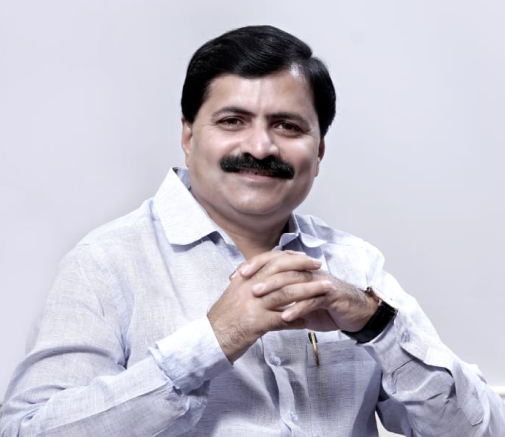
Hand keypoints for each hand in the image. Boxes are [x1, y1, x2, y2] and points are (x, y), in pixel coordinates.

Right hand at [208, 251, 330, 362]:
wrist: (208, 339)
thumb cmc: (223, 319)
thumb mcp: (235, 295)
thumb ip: (251, 284)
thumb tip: (271, 278)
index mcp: (244, 278)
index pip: (271, 259)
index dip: (291, 257)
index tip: (306, 257)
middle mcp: (248, 287)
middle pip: (281, 271)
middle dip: (303, 268)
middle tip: (320, 267)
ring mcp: (252, 305)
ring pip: (287, 294)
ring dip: (309, 291)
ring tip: (325, 291)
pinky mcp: (255, 323)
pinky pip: (282, 320)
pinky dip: (297, 319)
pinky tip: (308, 321)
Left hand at [239, 256, 378, 333]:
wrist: (355, 312)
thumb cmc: (324, 305)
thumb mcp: (299, 299)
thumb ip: (279, 296)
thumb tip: (253, 297)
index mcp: (299, 269)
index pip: (273, 260)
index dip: (255, 265)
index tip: (236, 275)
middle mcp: (308, 271)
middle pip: (282, 266)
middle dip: (261, 273)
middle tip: (243, 281)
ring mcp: (320, 282)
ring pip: (295, 281)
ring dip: (275, 288)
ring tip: (258, 297)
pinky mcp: (331, 295)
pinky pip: (312, 301)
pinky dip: (298, 309)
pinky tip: (285, 317)